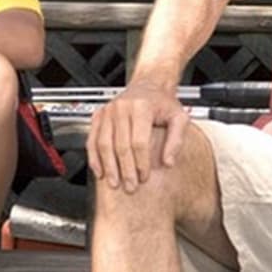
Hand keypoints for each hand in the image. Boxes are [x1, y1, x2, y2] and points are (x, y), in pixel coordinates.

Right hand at [86, 79, 188, 193]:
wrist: (149, 84)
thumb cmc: (163, 102)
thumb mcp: (179, 117)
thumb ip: (176, 140)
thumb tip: (168, 162)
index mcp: (141, 107)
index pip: (139, 141)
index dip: (141, 162)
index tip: (144, 177)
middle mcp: (122, 107)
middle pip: (120, 145)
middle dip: (125, 169)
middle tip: (130, 186)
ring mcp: (108, 110)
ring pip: (103, 143)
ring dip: (109, 166)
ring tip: (114, 183)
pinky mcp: (99, 114)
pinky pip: (92, 138)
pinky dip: (94, 157)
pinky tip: (99, 170)